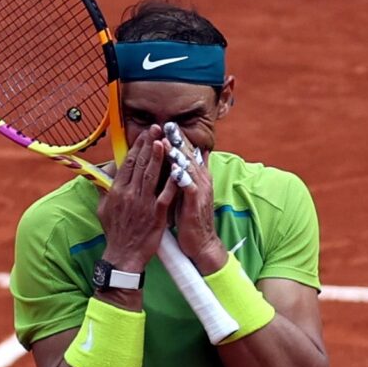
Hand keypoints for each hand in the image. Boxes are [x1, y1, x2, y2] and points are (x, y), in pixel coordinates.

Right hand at [97, 126, 177, 273]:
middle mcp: (129, 194)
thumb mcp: (103, 209)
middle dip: (148, 144)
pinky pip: (166, 194)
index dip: (136, 147)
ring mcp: (144, 204)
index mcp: (117, 191)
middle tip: (156, 129)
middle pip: (140, 164)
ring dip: (158, 157)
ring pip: (152, 175)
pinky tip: (178, 169)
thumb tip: (105, 174)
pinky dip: (172, 181)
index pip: (127, 164)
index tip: (144, 134)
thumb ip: (105, 190)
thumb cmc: (115, 232)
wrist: (123, 256)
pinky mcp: (157, 214)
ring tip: (163, 141)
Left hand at [166, 128, 226, 274]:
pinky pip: (190, 188)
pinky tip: (175, 169)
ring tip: (167, 141)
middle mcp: (201, 179)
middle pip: (190, 155)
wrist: (201, 242)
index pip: (187, 152)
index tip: (166, 124)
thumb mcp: (185, 192)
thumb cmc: (189, 217)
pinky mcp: (196, 204)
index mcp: (197, 175)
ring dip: (179, 154)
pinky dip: (183, 177)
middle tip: (168, 124)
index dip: (178, 138)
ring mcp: (200, 190)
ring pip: (189, 168)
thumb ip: (181, 175)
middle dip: (178, 139)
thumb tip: (176, 160)